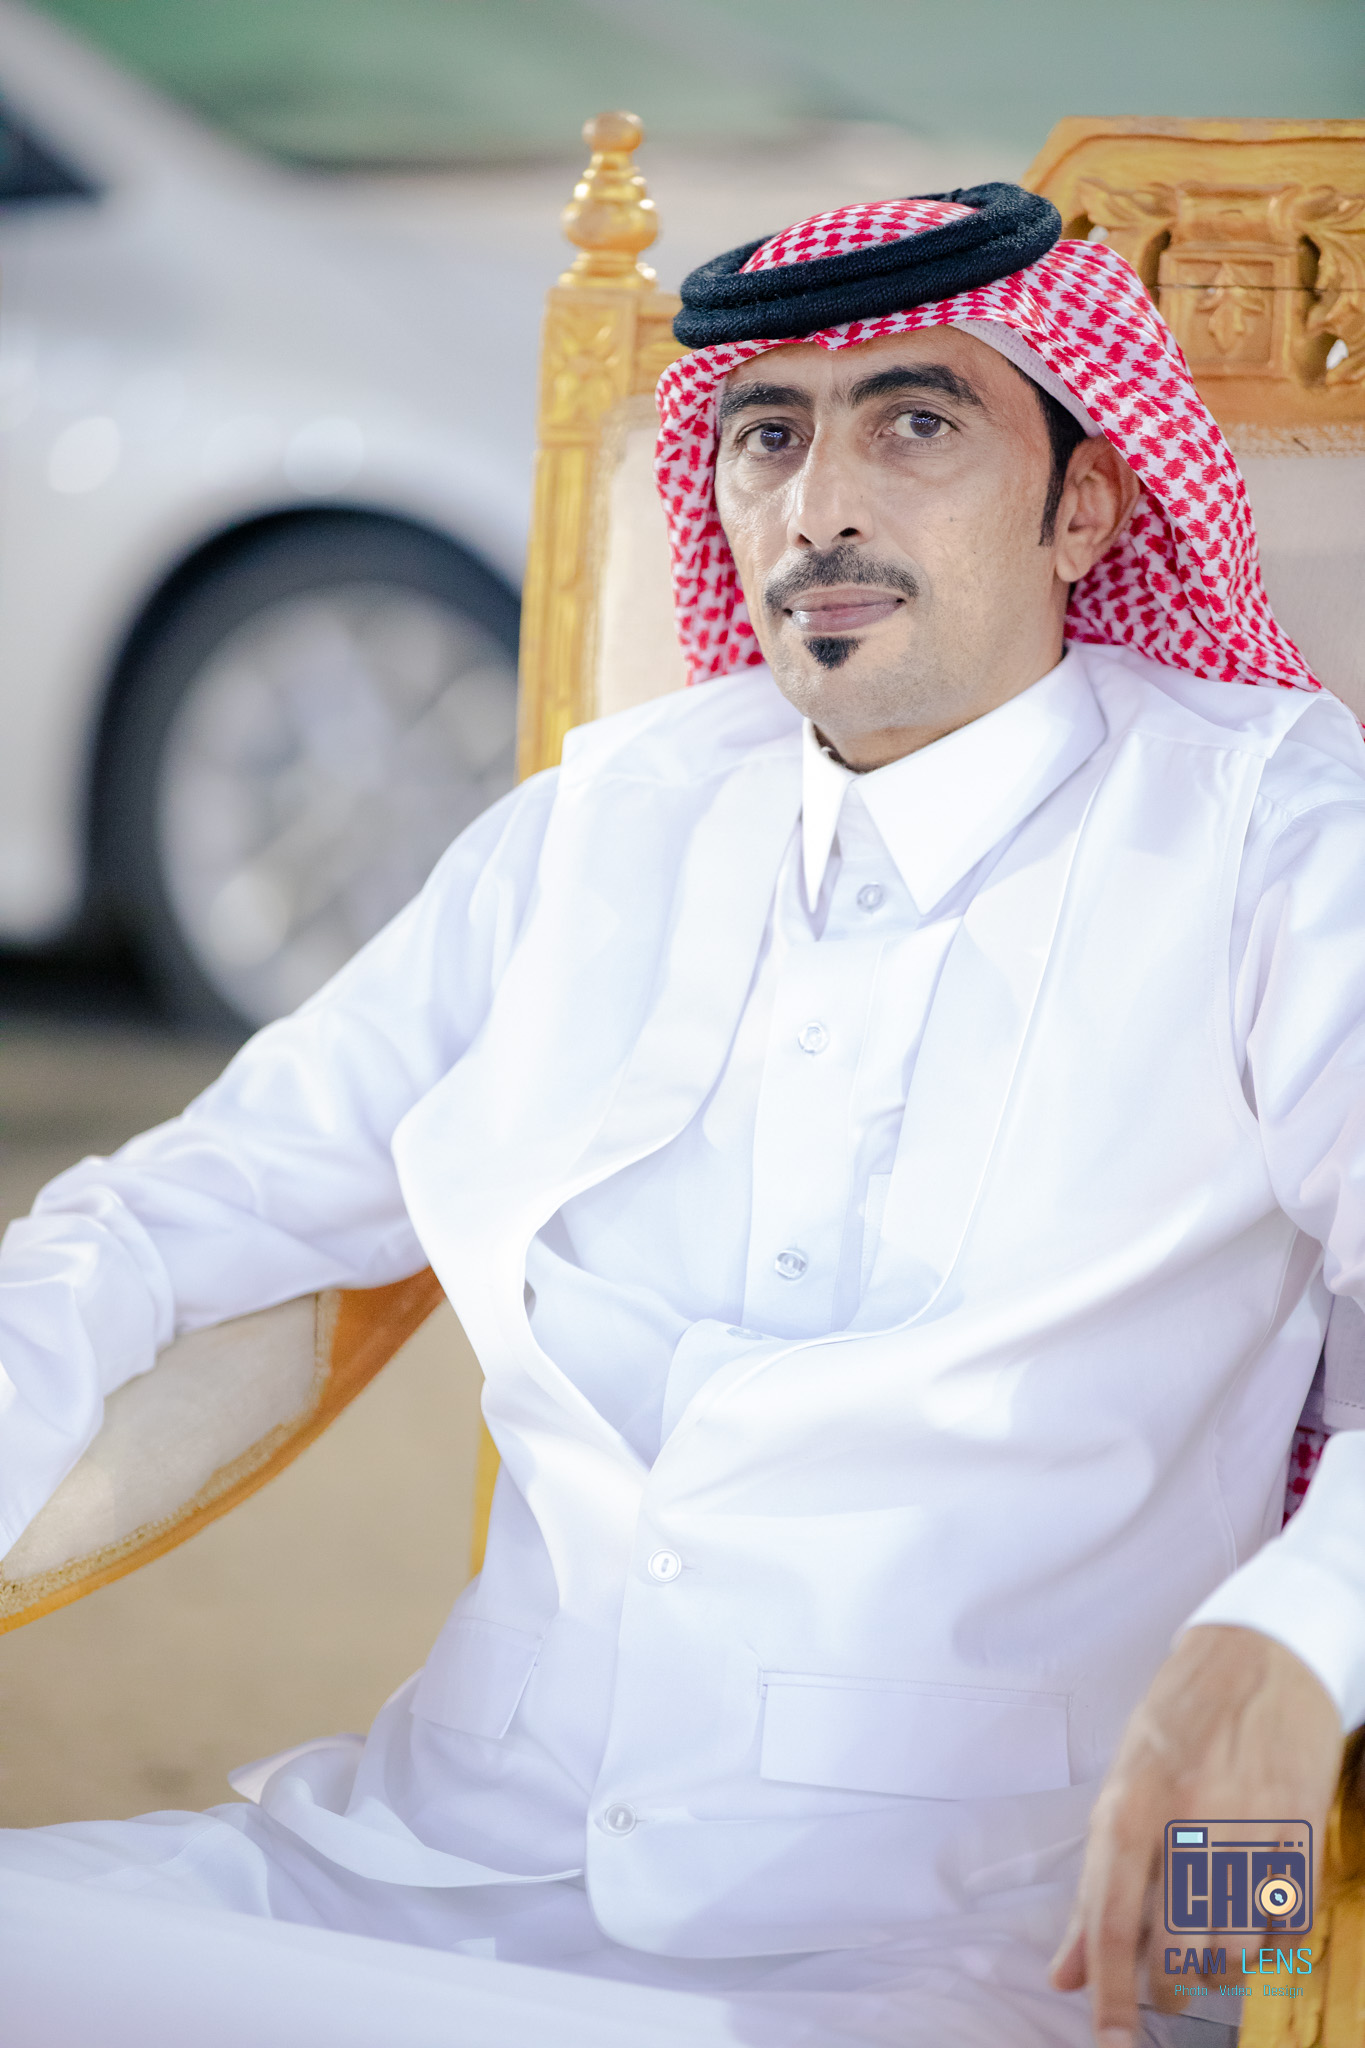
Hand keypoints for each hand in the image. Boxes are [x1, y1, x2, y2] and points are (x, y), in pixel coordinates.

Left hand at [1048, 1623, 1340, 2046]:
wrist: (1258, 1653)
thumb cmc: (1179, 1723)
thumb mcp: (1122, 1787)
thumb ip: (1096, 1886)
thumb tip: (1067, 1975)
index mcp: (1129, 1805)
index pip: (1112, 1921)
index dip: (1109, 1995)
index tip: (1110, 2044)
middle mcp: (1186, 1819)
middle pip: (1175, 1949)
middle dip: (1170, 1979)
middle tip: (1170, 1968)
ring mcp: (1248, 1825)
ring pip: (1234, 1948)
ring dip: (1221, 1960)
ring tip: (1215, 1927)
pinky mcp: (1301, 1828)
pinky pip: (1286, 1924)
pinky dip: (1270, 1935)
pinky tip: (1257, 1907)